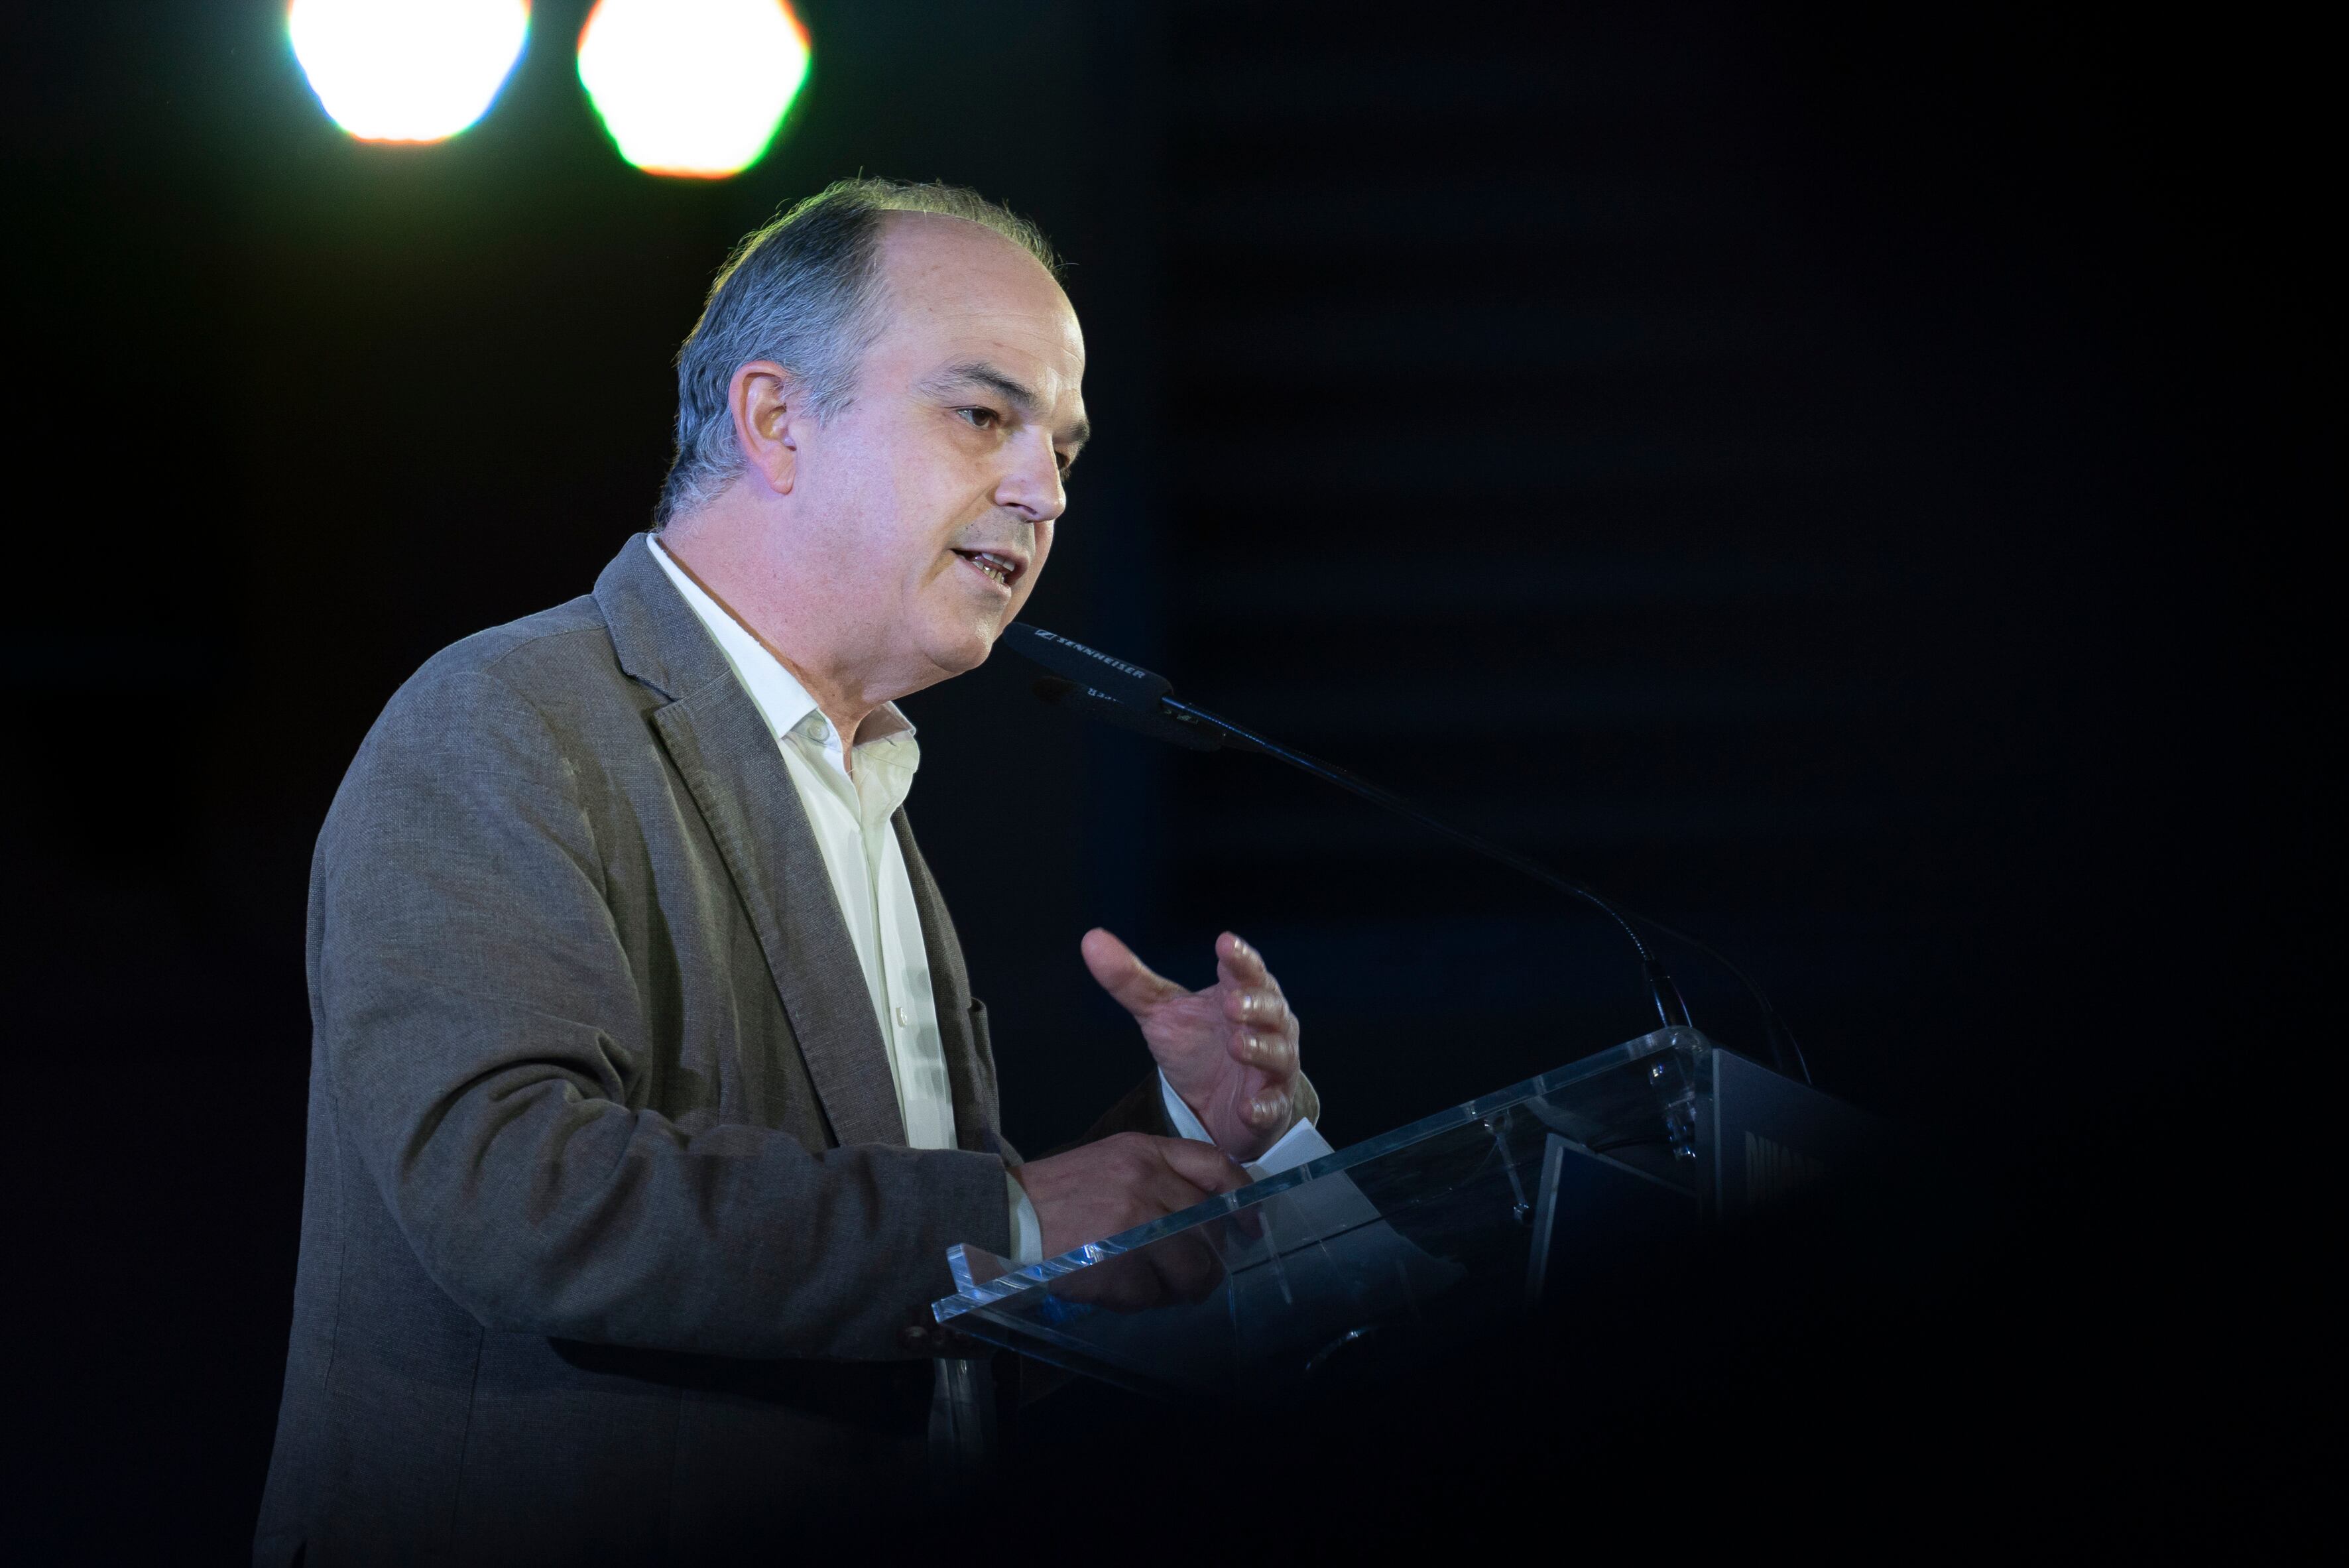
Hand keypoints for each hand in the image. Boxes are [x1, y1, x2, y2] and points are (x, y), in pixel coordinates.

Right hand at [1010, 1133, 1249, 1309]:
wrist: (1003, 1217)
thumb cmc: (1059, 1193)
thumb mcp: (1111, 1163)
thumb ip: (1158, 1176)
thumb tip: (1210, 1214)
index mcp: (1143, 1152)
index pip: (1214, 1166)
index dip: (1241, 1199)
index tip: (1249, 1227)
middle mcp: (1145, 1183)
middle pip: (1209, 1229)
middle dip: (1209, 1260)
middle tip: (1196, 1276)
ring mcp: (1132, 1227)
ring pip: (1192, 1268)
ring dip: (1184, 1288)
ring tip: (1164, 1290)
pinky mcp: (1115, 1268)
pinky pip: (1151, 1295)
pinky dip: (1140, 1300)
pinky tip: (1118, 1290)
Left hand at [1082, 928, 1302, 1161]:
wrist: (1216, 1106)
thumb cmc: (1197, 1047)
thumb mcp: (1160, 1013)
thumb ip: (1130, 980)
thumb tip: (1091, 939)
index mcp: (1240, 994)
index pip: (1245, 970)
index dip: (1239, 957)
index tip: (1225, 943)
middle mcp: (1266, 1026)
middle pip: (1270, 1008)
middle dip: (1253, 1004)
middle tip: (1230, 1002)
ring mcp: (1272, 1067)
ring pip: (1277, 1053)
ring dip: (1261, 1048)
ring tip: (1237, 1045)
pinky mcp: (1271, 1107)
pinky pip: (1272, 1106)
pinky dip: (1263, 1107)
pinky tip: (1249, 1108)